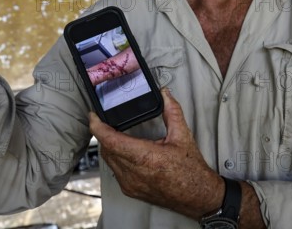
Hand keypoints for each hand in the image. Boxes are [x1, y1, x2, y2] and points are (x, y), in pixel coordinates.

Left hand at [89, 88, 223, 219]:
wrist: (198, 196)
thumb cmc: (191, 170)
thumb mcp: (183, 136)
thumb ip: (172, 112)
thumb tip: (165, 95)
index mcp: (145, 157)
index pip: (110, 140)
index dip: (97, 126)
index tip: (93, 116)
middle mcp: (134, 172)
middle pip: (106, 149)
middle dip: (103, 134)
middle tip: (104, 121)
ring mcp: (130, 184)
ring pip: (109, 161)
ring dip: (108, 146)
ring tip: (113, 134)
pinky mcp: (131, 191)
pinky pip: (115, 171)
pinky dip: (116, 159)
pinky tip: (124, 152)